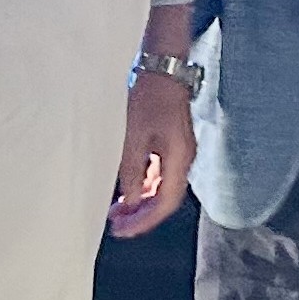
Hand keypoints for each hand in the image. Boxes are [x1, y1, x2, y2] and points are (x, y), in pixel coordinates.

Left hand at [110, 73, 194, 237]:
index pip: (165, 202)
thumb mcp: (135, 134)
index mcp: (178, 159)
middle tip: (116, 227)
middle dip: (141, 216)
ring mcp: (178, 153)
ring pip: (162, 188)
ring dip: (140, 202)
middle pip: (166, 199)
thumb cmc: (149, 97)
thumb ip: (132, 170)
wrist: (164, 68)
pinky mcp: (170, 145)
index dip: (144, 221)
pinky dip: (143, 187)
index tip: (122, 231)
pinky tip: (127, 190)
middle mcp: (183, 160)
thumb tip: (129, 200)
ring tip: (116, 212)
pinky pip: (159, 175)